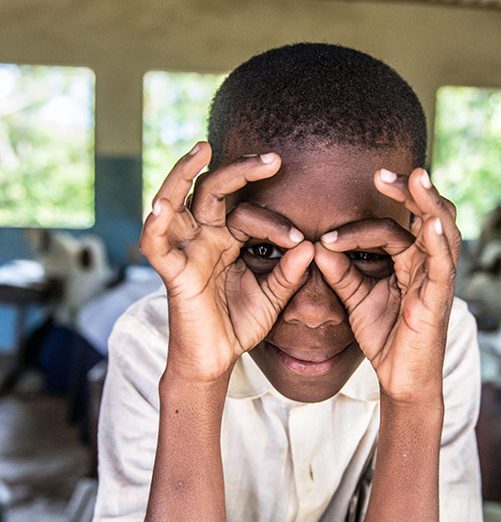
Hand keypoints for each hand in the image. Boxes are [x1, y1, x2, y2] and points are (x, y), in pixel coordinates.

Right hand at [140, 143, 314, 381]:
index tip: (302, 241)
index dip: (277, 224)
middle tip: (273, 158)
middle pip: (212, 191)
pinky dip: (155, 225)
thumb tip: (311, 247)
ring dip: (183, 174)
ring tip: (201, 150)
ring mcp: (185, 251)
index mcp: (228, 239)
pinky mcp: (172, 272)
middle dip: (239, 171)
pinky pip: (156, 246)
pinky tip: (162, 206)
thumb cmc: (239, 324)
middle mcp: (203, 237)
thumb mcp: (273, 296)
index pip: (250, 214)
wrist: (216, 359)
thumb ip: (290, 273)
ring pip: (175, 202)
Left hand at [314, 168, 459, 402]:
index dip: (359, 228)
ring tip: (416, 177)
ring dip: (430, 202)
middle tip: (382, 172)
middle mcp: (429, 263)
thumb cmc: (386, 337)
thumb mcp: (356, 299)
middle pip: (428, 214)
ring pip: (443, 229)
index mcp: (411, 261)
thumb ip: (340, 272)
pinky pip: (443, 263)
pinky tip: (430, 223)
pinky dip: (438, 240)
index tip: (326, 239)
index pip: (392, 229)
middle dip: (410, 190)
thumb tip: (317, 246)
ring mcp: (439, 277)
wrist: (401, 378)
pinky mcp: (441, 296)